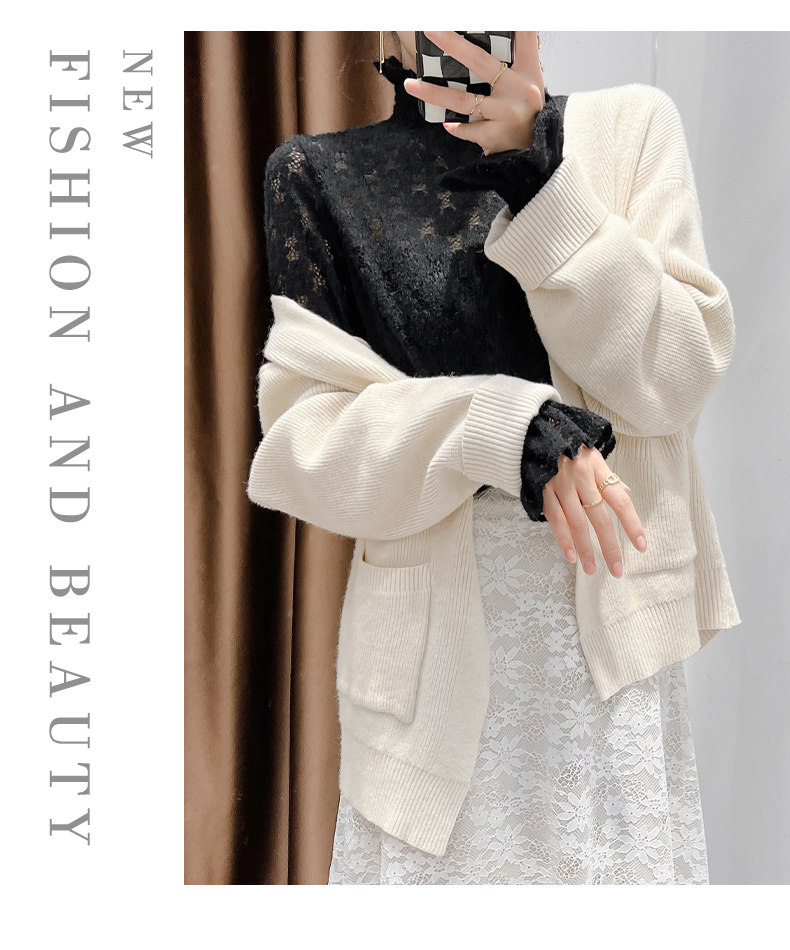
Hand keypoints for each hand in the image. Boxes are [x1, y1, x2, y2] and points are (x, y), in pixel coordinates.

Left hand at [402, 31, 543, 155]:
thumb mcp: (530, 81)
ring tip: (411, 84)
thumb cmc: (528, 111)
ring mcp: (505, 114)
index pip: (523, 38)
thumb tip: (512, 27)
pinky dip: (456, 127)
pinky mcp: (494, 136)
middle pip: (480, 62)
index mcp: (528, 72)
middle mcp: (518, 90)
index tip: (469, 16)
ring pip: (463, 100)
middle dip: (454, 45)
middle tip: (431, 30)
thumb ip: (520, 56)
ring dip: (433, 92)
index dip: (511, 22)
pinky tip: (446, 123)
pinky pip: (467, 129)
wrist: (538, 150)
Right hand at [542, 445, 646, 578]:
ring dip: (586, 549)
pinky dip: (563, 539)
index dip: (632, 524)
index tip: (641, 546)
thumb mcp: (591, 454)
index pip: (619, 500)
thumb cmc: (566, 444)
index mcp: (597, 468)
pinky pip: (555, 520)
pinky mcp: (543, 491)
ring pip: (577, 523)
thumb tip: (625, 491)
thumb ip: (607, 476)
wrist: (533, 432)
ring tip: (593, 569)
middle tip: (618, 570)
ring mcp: (561, 485)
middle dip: (610, 546)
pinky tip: (571, 556)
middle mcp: (581, 478)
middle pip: (600, 517)